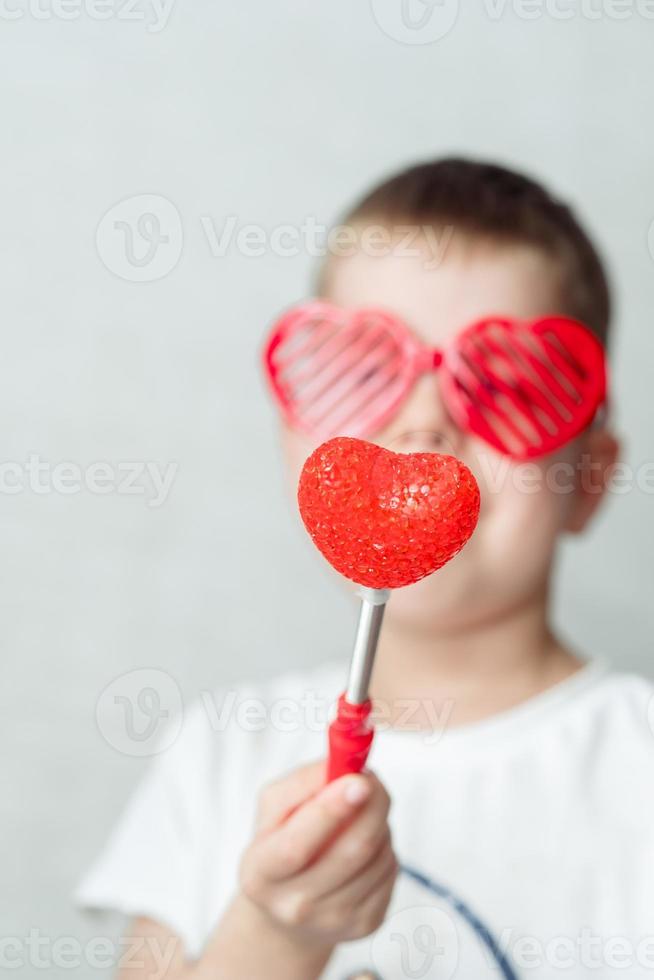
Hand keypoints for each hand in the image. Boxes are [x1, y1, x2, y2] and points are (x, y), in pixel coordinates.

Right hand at [238, 760, 397, 951]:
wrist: (289, 907)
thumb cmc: (281, 841)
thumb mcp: (274, 806)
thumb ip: (304, 781)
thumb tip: (347, 767)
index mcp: (261, 872)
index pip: (297, 846)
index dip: (330, 811)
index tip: (358, 781)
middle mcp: (294, 906)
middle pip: (351, 851)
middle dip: (372, 805)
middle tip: (371, 780)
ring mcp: (333, 921)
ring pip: (378, 856)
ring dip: (377, 823)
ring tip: (358, 817)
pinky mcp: (365, 924)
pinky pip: (391, 870)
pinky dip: (385, 846)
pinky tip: (365, 845)